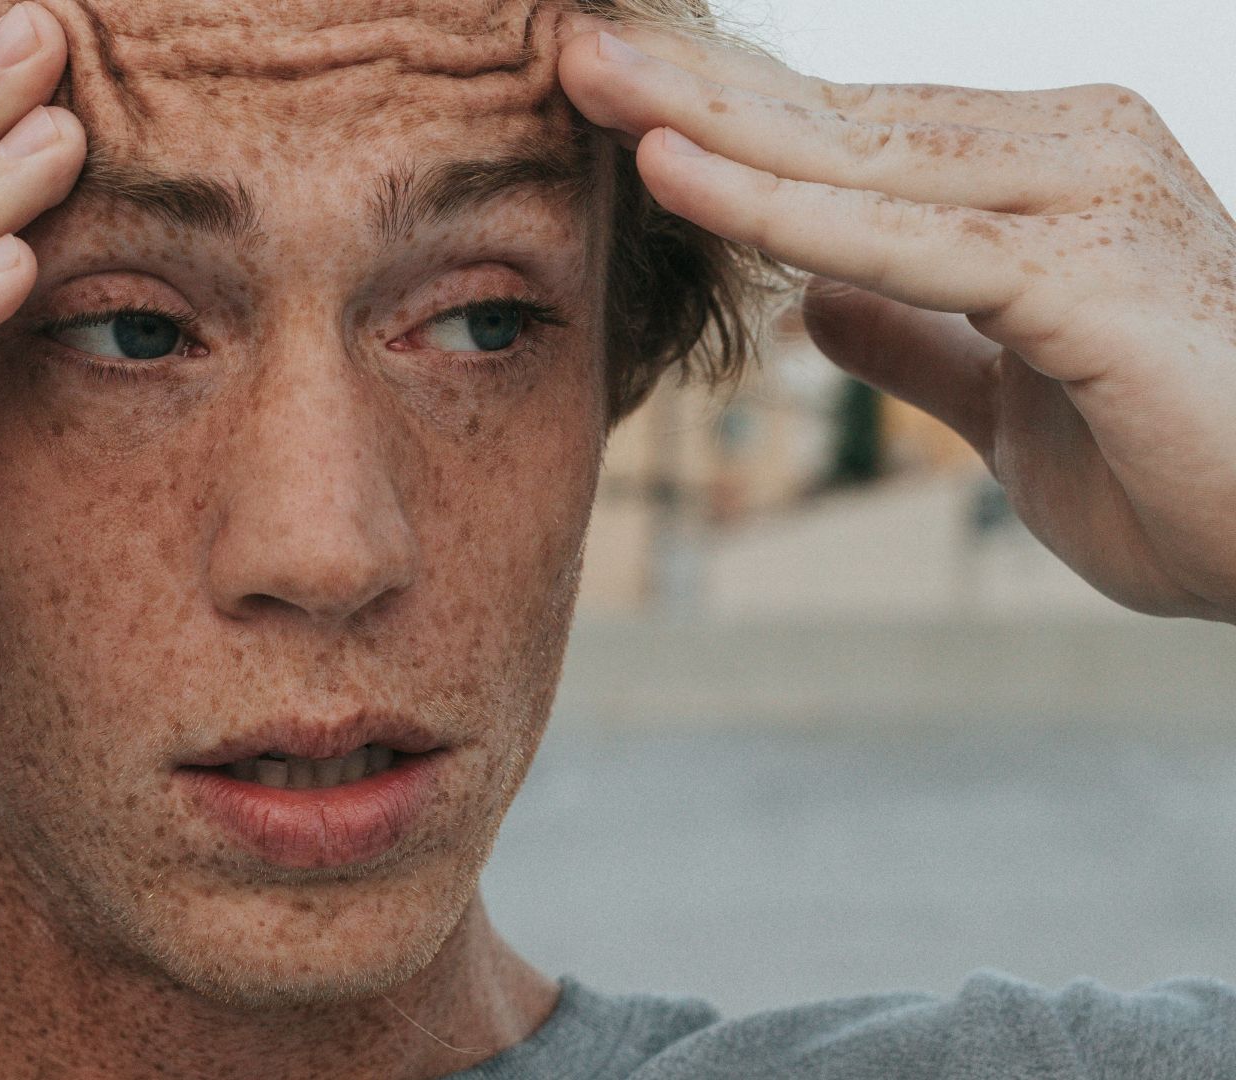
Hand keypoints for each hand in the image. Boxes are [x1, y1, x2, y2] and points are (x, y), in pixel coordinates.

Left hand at [559, 20, 1235, 623]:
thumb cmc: (1180, 468)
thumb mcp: (1006, 400)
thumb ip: (917, 342)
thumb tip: (813, 306)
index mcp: (1035, 179)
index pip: (848, 136)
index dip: (726, 113)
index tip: (612, 87)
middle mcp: (1065, 157)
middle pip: (836, 119)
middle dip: (691, 83)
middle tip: (566, 42)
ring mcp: (1083, 204)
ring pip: (855, 159)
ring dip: (708, 117)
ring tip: (587, 75)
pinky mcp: (1088, 277)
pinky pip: (900, 240)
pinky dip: (780, 210)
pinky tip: (675, 175)